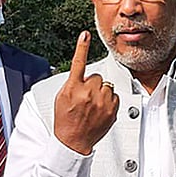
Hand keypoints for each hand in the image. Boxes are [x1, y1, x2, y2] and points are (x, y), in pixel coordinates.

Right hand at [54, 31, 118, 154]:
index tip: (85, 35)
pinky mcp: (112, 109)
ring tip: (92, 106)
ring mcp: (101, 102)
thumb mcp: (61, 97)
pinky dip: (108, 101)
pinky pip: (114, 96)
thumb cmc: (65, 119)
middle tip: (84, 98)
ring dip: (101, 92)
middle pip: (96, 77)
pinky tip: (99, 111)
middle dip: (92, 84)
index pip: (78, 63)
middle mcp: (88, 93)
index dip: (81, 48)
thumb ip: (72, 83)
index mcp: (73, 88)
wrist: (73, 141)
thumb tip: (82, 73)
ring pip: (106, 86)